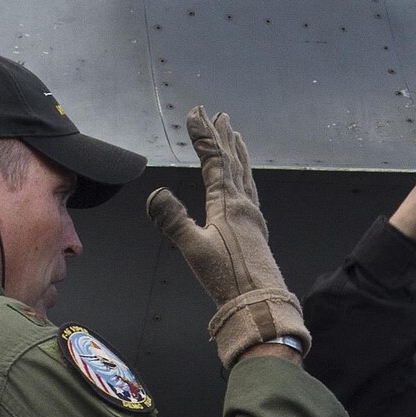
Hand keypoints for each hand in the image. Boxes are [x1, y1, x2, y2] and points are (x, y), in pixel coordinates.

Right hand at [146, 106, 307, 366]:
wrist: (260, 304)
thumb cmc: (228, 279)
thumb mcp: (194, 249)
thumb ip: (174, 221)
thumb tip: (156, 193)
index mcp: (228, 204)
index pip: (215, 160)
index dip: (203, 135)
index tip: (195, 113)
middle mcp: (244, 205)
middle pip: (233, 161)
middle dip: (222, 136)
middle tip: (218, 114)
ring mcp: (253, 218)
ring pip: (246, 175)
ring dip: (238, 153)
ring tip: (236, 136)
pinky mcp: (256, 231)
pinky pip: (250, 192)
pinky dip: (245, 176)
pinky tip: (244, 184)